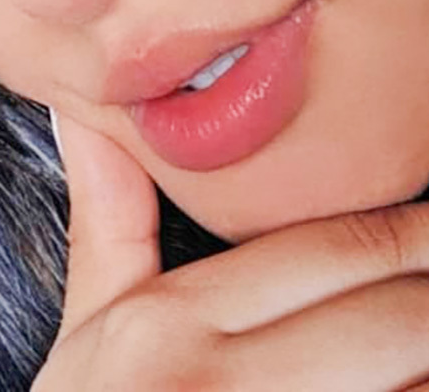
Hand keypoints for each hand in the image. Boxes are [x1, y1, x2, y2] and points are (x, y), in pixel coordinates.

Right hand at [33, 115, 428, 390]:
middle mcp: (222, 387)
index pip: (333, 250)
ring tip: (423, 335)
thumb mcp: (87, 335)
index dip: (410, 232)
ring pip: (415, 380)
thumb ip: (105, 219)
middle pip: (397, 314)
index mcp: (170, 325)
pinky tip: (409, 379)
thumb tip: (83, 114)